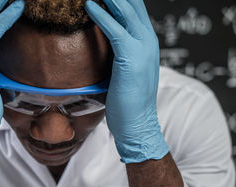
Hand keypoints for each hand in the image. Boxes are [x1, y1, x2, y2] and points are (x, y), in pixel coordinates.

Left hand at [85, 0, 168, 162]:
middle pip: (132, 4)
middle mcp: (147, 40)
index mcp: (146, 42)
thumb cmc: (127, 101)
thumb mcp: (124, 71)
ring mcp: (142, 48)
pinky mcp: (131, 58)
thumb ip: (118, 55)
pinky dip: (101, 15)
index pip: (134, 10)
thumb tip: (102, 48)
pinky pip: (115, 30)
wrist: (137, 124)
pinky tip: (88, 5)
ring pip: (125, 11)